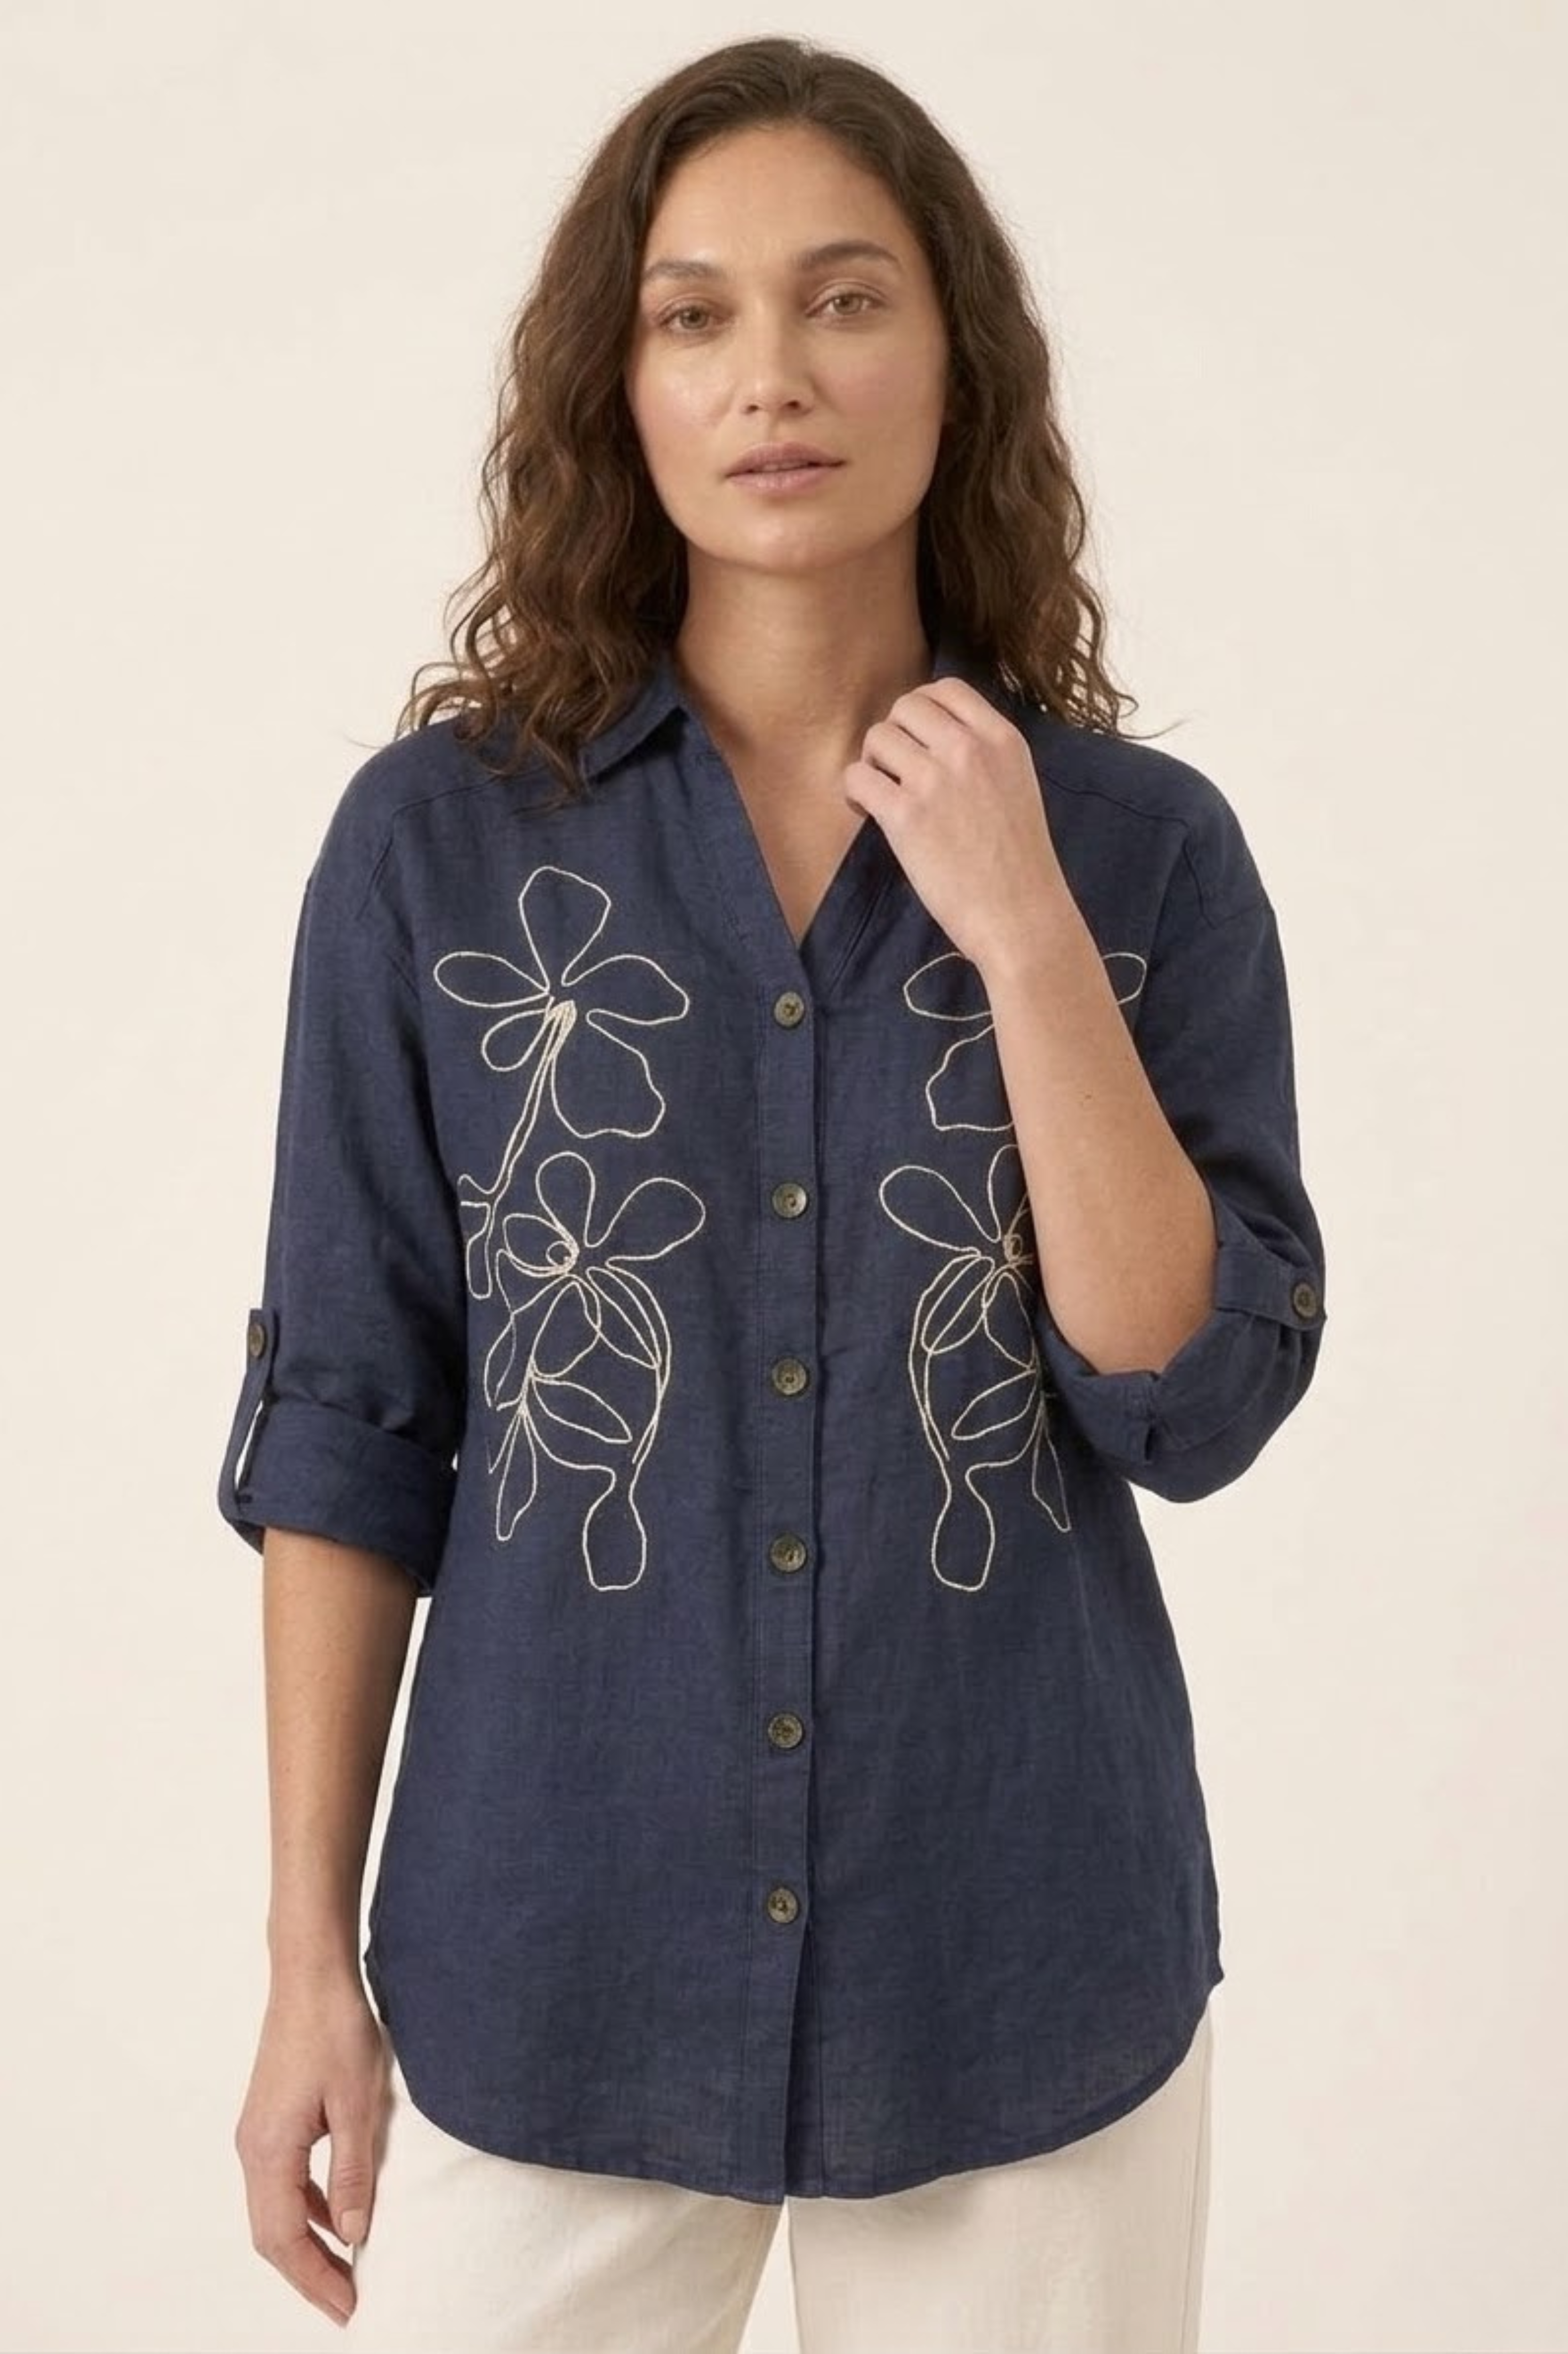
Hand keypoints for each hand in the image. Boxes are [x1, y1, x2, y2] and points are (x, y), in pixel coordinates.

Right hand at [234, 1975, 390, 2329]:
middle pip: (273, 2233)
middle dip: (309, 2272)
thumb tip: (355, 2235)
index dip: (315, 2278)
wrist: (311, 1975)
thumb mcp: (357, 2105)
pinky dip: (310, 2207)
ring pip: (277, 2210)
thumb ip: (353, 2174)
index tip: (348, 2306)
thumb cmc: (334, 2030)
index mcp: (269, 2150)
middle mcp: (254, 2148)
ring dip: (308, 2243)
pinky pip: (285, 2181)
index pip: (284, 2238)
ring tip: (346, 2270)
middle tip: (348, 2302)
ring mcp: (259, 2134)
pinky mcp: (272, 2119)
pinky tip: (340, 2215)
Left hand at [841, 676, 1070, 970]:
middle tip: (896, 770)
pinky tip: (868, 811)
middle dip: (895, 734)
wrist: (1021, 915)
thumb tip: (937, 739)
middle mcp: (969, 749)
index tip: (919, 740)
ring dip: (872, 762)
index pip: (948, 689)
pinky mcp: (905, 816)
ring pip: (877, 737)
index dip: (923, 710)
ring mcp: (936, 780)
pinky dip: (854, 791)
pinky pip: (858, 777)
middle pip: (906, 707)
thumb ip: (985, 755)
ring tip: (883, 794)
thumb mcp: (1018, 786)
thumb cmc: (1020, 863)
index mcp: (1002, 739)